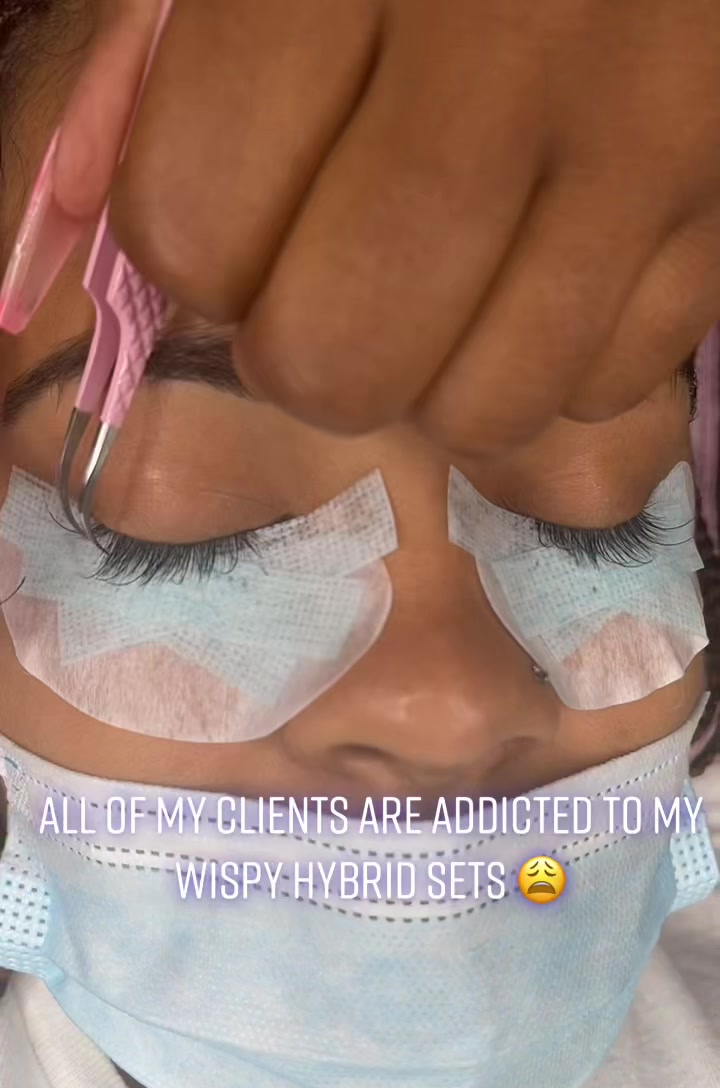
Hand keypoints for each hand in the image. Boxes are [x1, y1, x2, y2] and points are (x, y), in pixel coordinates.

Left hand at [53, 0, 719, 451]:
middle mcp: (513, 48)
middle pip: (339, 355)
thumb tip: (79, 210)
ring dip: (433, 378)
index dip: (193, 252)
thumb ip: (161, 45)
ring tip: (446, 284)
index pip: (198, 226)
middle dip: (304, 350)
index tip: (228, 210)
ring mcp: (649, 139)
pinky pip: (607, 387)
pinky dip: (554, 362)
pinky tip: (550, 271)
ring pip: (484, 410)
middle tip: (326, 282)